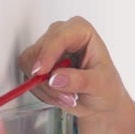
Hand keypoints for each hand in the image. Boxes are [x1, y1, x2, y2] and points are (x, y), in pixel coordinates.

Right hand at [18, 17, 133, 123]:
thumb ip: (79, 80)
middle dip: (48, 78)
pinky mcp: (39, 64)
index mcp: (81, 31)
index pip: (58, 36)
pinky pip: (28, 77)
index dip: (47, 53)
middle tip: (65, 95)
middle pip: (38, 50)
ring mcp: (48, 49)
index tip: (41, 72)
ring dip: (45, 87)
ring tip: (66, 96)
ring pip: (30, 65)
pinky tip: (58, 96)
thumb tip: (56, 78)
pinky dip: (42, 92)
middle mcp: (62, 36)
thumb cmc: (106, 87)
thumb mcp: (100, 84)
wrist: (101, 102)